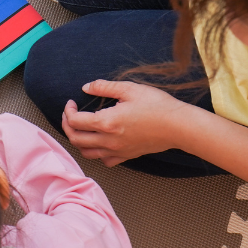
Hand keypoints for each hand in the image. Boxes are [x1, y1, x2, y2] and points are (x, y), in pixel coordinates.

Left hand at [61, 79, 196, 164]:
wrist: (180, 126)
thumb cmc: (157, 105)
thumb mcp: (129, 89)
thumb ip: (104, 87)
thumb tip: (86, 87)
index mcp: (107, 122)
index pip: (75, 121)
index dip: (68, 111)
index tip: (72, 102)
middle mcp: (109, 140)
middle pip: (76, 139)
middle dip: (67, 126)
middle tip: (70, 114)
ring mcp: (118, 151)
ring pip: (87, 153)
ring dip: (78, 141)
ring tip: (80, 129)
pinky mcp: (127, 156)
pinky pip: (105, 160)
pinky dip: (96, 153)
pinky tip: (99, 141)